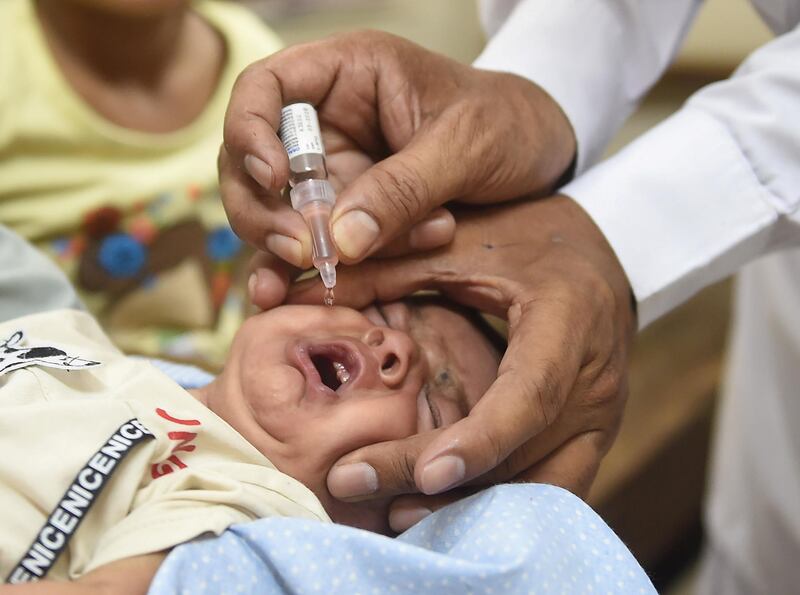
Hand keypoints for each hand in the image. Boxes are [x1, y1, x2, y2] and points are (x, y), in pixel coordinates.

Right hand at [220, 31, 575, 300]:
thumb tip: (338, 242)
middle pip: (251, 161)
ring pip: (278, 212)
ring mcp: (335, 172)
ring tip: (332, 275)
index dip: (249, 131)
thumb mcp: (465, 146)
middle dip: (266, 211)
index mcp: (347, 74)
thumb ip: (403, 188)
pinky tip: (294, 299)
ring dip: (295, 249)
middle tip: (303, 250)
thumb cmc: (509, 124)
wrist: (542, 156)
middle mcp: (328, 123)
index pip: (262, 88)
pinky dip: (305, 272)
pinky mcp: (350, 214)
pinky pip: (315, 244)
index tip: (274, 177)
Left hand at [280, 195, 635, 530]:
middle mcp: (596, 379)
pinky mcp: (592, 434)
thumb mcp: (462, 237)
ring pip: (541, 488)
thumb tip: (312, 277)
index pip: (531, 393)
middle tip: (355, 483)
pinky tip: (438, 505)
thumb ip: (390, 258)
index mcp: (569, 318)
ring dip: (469, 507)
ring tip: (390, 510)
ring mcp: (601, 415)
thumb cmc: (526, 234)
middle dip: (442, 485)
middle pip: (524, 456)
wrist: (597, 250)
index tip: (426, 473)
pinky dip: (494, 501)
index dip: (481, 439)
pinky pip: (550, 486)